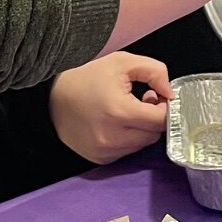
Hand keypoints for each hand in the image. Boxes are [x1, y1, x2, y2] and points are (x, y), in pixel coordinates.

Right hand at [50, 54, 172, 165]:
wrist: (51, 98)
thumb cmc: (87, 77)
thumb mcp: (122, 62)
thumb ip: (154, 72)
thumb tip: (171, 93)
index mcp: (120, 112)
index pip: (162, 120)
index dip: (164, 106)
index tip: (156, 96)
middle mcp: (114, 137)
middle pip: (154, 134)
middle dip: (152, 118)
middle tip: (141, 101)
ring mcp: (106, 151)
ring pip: (141, 144)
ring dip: (141, 129)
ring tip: (125, 111)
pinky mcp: (100, 159)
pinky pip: (127, 152)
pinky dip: (127, 139)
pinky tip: (114, 124)